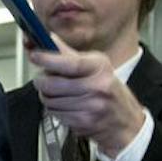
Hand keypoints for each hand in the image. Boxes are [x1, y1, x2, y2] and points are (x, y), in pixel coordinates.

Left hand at [28, 37, 145, 156]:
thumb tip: (47, 39)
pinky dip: (56, 111)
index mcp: (99, 67)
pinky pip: (56, 114)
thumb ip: (68, 54)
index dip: (48, 59)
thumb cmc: (108, 91)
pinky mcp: (84, 122)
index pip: (70, 63)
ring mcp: (92, 106)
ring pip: (50, 101)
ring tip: (59, 94)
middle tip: (44, 79)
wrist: (126, 121)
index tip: (35, 55)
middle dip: (42, 82)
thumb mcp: (95, 66)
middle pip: (53, 84)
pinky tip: (67, 107)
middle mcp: (97, 86)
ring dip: (48, 97)